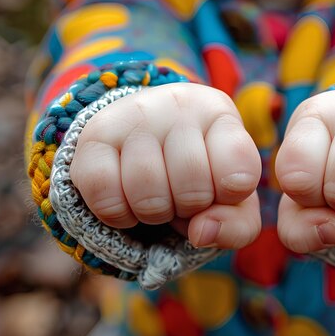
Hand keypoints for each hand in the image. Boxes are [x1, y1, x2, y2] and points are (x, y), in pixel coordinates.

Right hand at [69, 83, 261, 248]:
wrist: (139, 147)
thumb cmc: (197, 175)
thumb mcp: (231, 201)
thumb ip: (238, 226)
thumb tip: (201, 233)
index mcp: (218, 113)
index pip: (240, 172)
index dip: (230, 196)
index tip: (221, 186)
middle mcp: (177, 102)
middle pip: (193, 189)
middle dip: (189, 208)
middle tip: (183, 193)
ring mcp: (132, 115)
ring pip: (148, 196)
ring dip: (154, 214)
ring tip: (156, 195)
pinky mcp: (94, 135)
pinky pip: (106, 198)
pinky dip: (118, 215)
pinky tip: (126, 199)